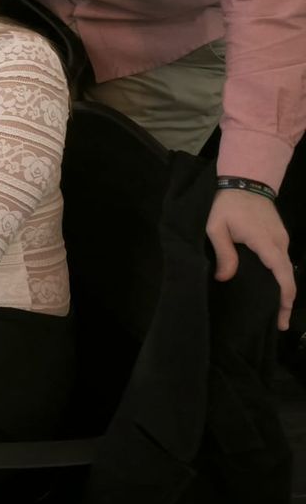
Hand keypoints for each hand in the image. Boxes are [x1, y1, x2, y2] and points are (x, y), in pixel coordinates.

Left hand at [208, 188, 293, 328]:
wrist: (244, 180)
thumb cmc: (227, 204)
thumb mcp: (216, 228)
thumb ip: (223, 253)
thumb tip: (224, 278)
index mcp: (266, 243)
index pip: (282, 275)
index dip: (285, 299)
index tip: (282, 317)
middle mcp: (280, 243)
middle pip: (288, 277)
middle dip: (286, 301)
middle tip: (279, 323)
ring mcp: (282, 238)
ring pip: (286, 269)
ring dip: (282, 288)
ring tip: (273, 309)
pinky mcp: (278, 235)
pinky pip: (281, 260)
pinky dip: (279, 276)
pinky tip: (269, 286)